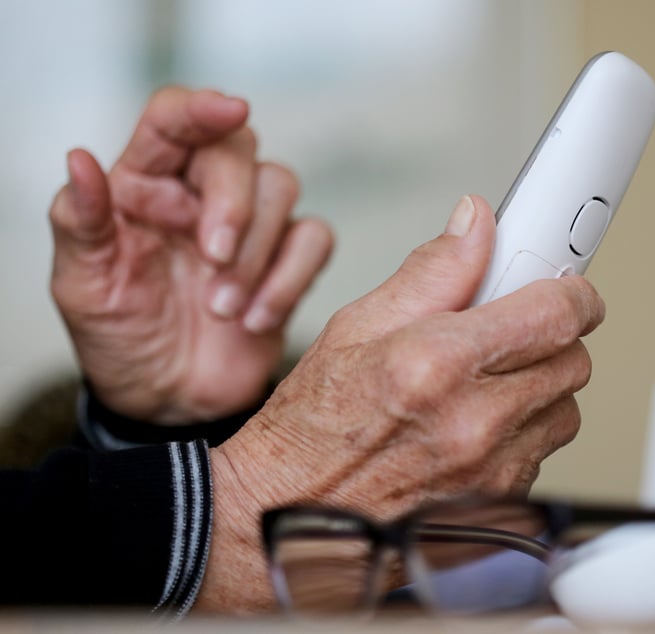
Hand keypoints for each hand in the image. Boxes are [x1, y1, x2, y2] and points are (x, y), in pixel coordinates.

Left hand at [49, 88, 332, 422]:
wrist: (168, 401)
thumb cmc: (121, 338)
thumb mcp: (83, 286)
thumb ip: (80, 222)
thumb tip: (78, 159)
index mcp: (144, 185)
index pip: (172, 120)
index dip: (201, 107)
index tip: (230, 108)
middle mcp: (199, 193)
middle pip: (239, 148)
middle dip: (234, 203)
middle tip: (213, 258)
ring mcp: (250, 225)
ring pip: (281, 188)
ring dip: (257, 253)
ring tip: (223, 310)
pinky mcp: (287, 260)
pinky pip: (314, 239)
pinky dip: (291, 279)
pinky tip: (256, 320)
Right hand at [197, 195, 604, 610]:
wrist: (290, 514)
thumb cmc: (313, 428)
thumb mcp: (355, 327)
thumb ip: (431, 271)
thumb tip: (476, 226)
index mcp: (438, 364)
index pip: (555, 315)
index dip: (572, 294)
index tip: (568, 289)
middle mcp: (474, 423)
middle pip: (573, 362)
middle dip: (551, 338)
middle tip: (512, 332)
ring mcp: (491, 472)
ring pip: (564, 410)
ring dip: (539, 388)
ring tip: (485, 383)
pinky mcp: (498, 506)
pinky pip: (541, 454)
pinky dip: (522, 434)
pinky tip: (474, 427)